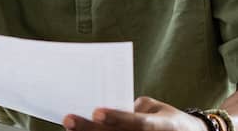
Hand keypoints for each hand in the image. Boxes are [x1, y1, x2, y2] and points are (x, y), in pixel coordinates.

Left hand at [63, 97, 208, 130]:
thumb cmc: (167, 121)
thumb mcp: (156, 108)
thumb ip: (133, 108)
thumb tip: (105, 110)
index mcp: (161, 126)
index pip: (137, 123)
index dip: (117, 118)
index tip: (96, 111)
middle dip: (90, 129)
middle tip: (69, 119)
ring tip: (69, 127)